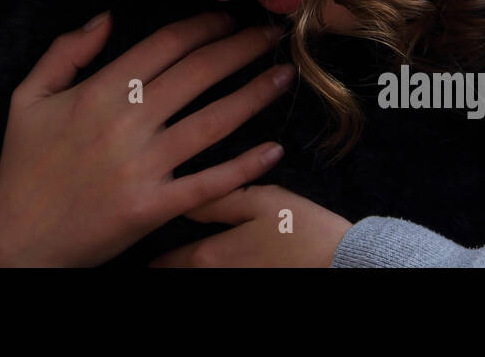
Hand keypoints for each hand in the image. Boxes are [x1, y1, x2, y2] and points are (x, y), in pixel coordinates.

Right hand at [0, 11, 295, 266]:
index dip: (203, 27)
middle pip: (197, 74)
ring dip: (254, 95)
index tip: (228, 18)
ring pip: (212, 122)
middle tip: (271, 35)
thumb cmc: (25, 166)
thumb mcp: (28, 96)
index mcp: (99, 92)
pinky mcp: (153, 207)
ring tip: (284, 76)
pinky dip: (244, 168)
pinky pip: (208, 183)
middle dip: (240, 49)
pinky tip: (274, 150)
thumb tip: (105, 16)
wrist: (18, 239)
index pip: (165, 46)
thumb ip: (66, 51)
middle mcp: (126, 124)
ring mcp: (142, 166)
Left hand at [149, 185, 351, 266]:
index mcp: (211, 256)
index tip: (143, 255)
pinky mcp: (254, 286)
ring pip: (199, 285)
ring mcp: (237, 287)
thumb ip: (216, 200)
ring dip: (187, 275)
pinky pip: (222, 286)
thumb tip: (183, 197)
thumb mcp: (258, 201)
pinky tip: (215, 270)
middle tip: (155, 266)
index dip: (155, 257)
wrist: (340, 260)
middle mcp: (217, 280)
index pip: (169, 261)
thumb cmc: (299, 227)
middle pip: (181, 279)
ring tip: (175, 269)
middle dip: (167, 272)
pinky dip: (209, 278)